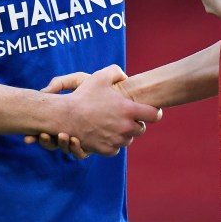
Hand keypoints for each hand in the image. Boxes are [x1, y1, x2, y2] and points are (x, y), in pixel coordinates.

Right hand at [30, 65, 160, 157]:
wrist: (66, 116)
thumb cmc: (84, 95)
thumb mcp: (100, 76)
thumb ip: (116, 72)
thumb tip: (125, 77)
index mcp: (128, 110)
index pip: (154, 115)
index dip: (154, 112)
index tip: (151, 111)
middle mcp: (125, 127)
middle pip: (141, 129)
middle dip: (136, 123)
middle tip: (126, 117)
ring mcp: (116, 140)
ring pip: (129, 139)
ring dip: (124, 134)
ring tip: (113, 125)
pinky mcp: (106, 150)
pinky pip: (116, 148)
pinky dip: (112, 143)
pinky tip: (105, 133)